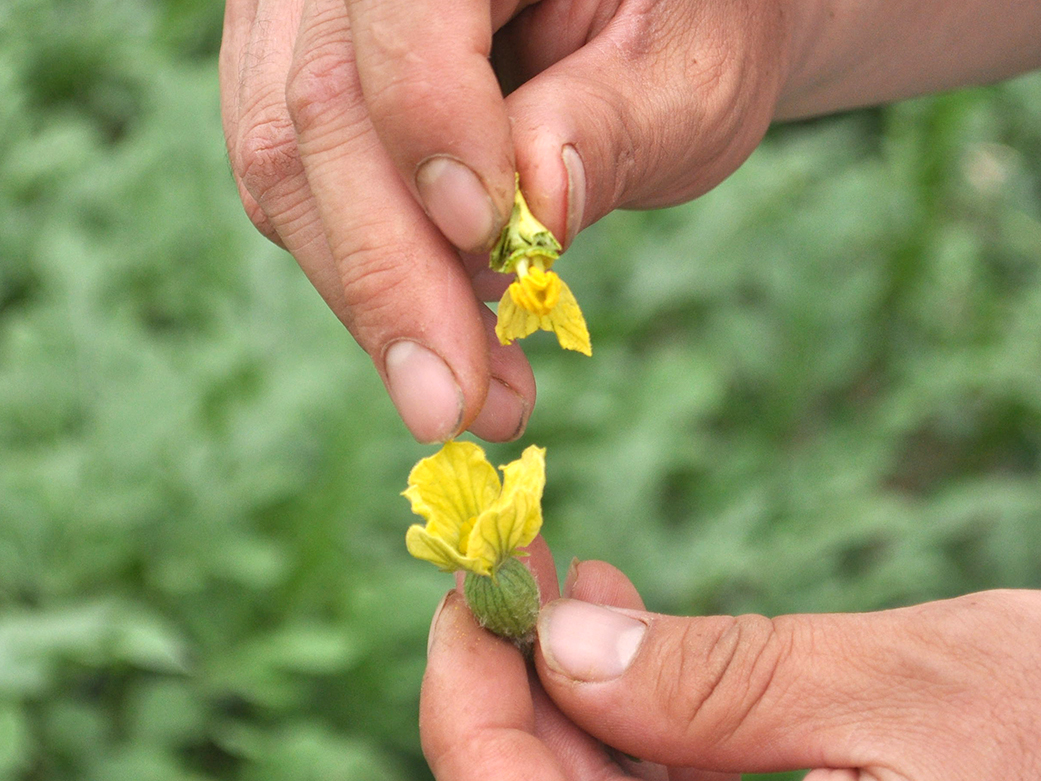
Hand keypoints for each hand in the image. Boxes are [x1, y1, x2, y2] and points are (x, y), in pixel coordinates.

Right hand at [218, 0, 793, 442]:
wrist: (652, 16)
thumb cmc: (686, 30)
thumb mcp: (690, 75)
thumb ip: (609, 132)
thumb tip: (529, 220)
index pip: (402, 17)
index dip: (431, 134)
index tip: (491, 253)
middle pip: (317, 111)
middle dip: (388, 280)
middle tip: (454, 408)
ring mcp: (305, 14)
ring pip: (284, 164)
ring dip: (373, 297)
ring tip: (469, 388)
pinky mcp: (296, 77)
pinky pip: (293, 185)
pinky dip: (361, 271)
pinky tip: (437, 325)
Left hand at [423, 545, 1040, 778]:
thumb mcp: (907, 696)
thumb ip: (722, 686)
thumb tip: (566, 642)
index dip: (472, 705)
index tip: (470, 588)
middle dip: (516, 685)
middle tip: (515, 570)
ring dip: (571, 693)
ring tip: (570, 583)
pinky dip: (637, 717)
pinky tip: (631, 633)